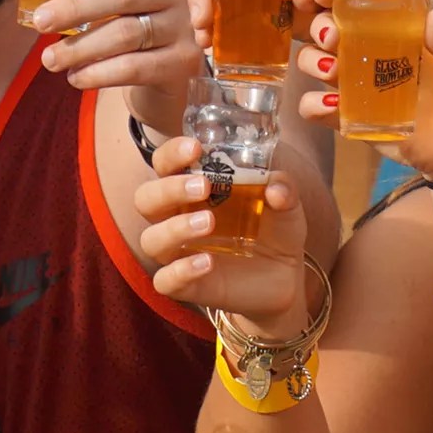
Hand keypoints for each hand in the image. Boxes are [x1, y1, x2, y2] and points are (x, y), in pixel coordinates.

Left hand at [18, 0, 205, 96]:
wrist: (165, 71)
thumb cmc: (129, 20)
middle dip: (77, 9)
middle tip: (40, 23)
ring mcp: (188, 28)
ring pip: (128, 33)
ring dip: (82, 47)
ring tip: (49, 59)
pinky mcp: (184, 63)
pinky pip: (137, 67)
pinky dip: (101, 73)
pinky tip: (76, 78)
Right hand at [133, 135, 313, 335]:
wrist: (285, 276)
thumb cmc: (274, 229)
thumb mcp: (287, 205)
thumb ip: (284, 189)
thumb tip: (276, 187)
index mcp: (192, 189)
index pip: (164, 164)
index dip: (172, 154)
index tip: (195, 148)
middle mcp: (176, 217)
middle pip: (146, 199)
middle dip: (169, 189)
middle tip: (204, 186)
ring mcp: (178, 252)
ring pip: (151, 239)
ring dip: (175, 228)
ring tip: (209, 223)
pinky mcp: (186, 284)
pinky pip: (165, 280)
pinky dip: (180, 271)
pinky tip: (207, 262)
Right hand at [299, 1, 432, 179]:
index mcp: (400, 23)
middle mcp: (373, 47)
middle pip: (325, 23)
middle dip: (316, 23)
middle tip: (331, 35)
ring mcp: (361, 81)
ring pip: (313, 60)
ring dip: (312, 60)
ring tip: (333, 71)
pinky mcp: (353, 116)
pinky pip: (317, 108)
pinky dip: (314, 105)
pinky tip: (332, 106)